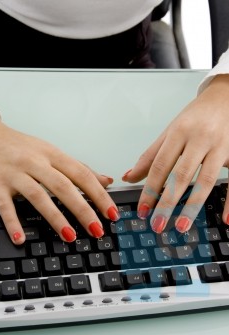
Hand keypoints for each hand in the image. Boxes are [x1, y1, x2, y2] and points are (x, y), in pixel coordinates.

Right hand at [0, 107, 119, 243]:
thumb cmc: (20, 146)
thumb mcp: (51, 151)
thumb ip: (78, 167)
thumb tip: (106, 181)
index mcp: (52, 154)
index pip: (81, 174)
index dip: (99, 194)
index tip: (112, 213)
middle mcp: (35, 162)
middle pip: (63, 186)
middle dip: (83, 210)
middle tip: (97, 230)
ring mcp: (15, 173)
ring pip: (38, 196)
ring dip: (56, 218)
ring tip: (70, 236)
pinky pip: (5, 205)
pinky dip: (13, 223)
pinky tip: (21, 239)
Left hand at [122, 74, 228, 232]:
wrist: (226, 96)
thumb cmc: (196, 116)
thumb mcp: (170, 131)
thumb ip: (151, 156)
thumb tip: (129, 177)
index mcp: (179, 132)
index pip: (160, 165)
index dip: (149, 189)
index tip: (143, 210)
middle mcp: (200, 138)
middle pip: (181, 175)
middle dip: (167, 203)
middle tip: (157, 224)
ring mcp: (221, 146)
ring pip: (206, 180)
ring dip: (192, 206)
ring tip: (181, 226)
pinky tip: (226, 219)